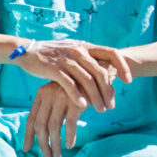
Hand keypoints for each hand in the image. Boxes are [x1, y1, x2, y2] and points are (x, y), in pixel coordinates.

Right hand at [12, 38, 131, 110]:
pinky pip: (69, 84)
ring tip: (100, 110)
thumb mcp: (73, 51)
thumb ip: (88, 59)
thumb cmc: (52, 55)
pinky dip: (77, 95)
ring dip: (96, 97)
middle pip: (100, 72)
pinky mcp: (53, 68)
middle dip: (108, 91)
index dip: (123, 66)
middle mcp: (78, 51)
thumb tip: (105, 72)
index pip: (111, 53)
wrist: (27, 50)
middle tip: (111, 106)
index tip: (129, 81)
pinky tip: (83, 106)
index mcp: (85, 46)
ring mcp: (66, 59)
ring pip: (87, 80)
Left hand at [21, 81, 88, 156]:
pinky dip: (69, 137)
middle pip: (40, 125)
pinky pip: (70, 124)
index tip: (26, 149)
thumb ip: (49, 108)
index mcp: (42, 94)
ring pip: (53, 127)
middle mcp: (49, 95)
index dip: (28, 135)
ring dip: (54, 144)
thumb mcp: (58, 93)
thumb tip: (40, 132)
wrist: (95, 70)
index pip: (31, 118)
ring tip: (57, 156)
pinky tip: (69, 146)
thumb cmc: (76, 87)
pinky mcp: (76, 102)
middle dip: (42, 144)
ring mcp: (61, 98)